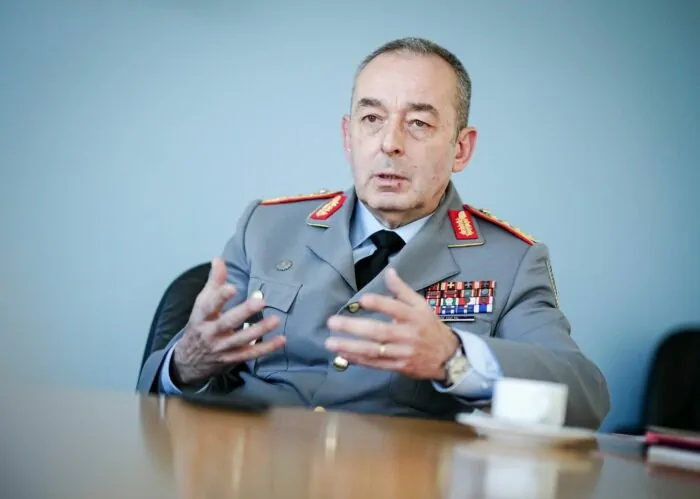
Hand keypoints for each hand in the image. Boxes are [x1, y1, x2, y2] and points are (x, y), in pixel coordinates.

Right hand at [172, 257, 284, 385]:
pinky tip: (281, 340)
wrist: (188, 361)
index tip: (232, 287)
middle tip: (260, 301)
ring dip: (259, 330)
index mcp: (202, 317)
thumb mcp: (201, 305)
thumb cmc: (199, 326)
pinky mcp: (233, 359)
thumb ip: (213, 283)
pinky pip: (251, 353)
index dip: (219, 296)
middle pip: (227, 323)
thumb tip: (219, 259)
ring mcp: (222, 348)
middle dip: (243, 312)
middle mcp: (211, 333)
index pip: (208, 306)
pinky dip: (267, 348)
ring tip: (276, 319)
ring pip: (241, 339)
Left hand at [324, 268, 458, 379]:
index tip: (362, 300)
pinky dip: (359, 360)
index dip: (379, 304)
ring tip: (331, 342)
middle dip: (354, 328)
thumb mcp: (421, 305)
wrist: (448, 357)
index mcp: (414, 316)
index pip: (395, 309)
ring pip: (374, 350)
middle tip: (332, 322)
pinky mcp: (399, 367)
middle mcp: (408, 335)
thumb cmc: (430, 327)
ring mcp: (403, 353)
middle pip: (379, 332)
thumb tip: (388, 271)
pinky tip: (343, 355)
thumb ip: (402, 290)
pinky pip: (376, 364)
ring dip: (351, 346)